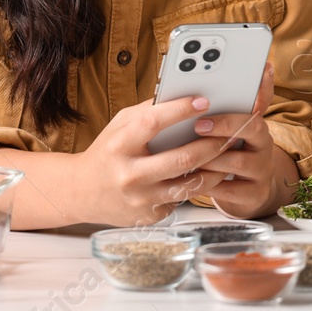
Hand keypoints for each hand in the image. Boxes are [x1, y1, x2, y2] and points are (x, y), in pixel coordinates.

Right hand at [68, 94, 234, 225]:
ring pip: (191, 184)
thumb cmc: (106, 153)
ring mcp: (140, 199)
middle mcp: (129, 174)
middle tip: (231, 132)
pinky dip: (198, 186)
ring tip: (229, 154)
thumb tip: (182, 94)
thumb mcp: (119, 126)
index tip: (204, 101)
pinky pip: (182, 199)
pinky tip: (209, 174)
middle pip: (183, 158)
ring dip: (217, 168)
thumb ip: (148, 111)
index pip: (154, 122)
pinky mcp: (149, 216)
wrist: (80, 193)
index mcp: (120, 145)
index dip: (181, 110)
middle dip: (213, 143)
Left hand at [192, 63, 300, 218]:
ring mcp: (262, 169)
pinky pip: (230, 188)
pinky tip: (193, 180)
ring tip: (187, 156)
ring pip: (237, 160)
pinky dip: (209, 184)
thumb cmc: (226, 155)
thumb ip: (216, 111)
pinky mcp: (255, 193)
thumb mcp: (225, 131)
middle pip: (252, 125)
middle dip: (224, 124)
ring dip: (209, 158)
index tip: (244, 78)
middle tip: (198, 125)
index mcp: (255, 122)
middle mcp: (263, 143)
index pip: (262, 99)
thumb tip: (187, 90)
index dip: (259, 86)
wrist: (243, 192)